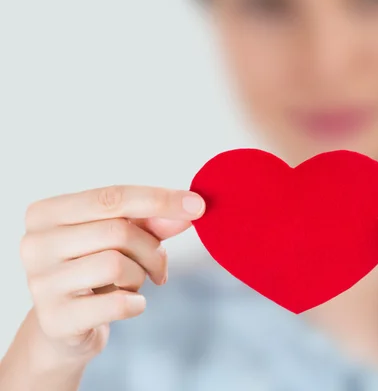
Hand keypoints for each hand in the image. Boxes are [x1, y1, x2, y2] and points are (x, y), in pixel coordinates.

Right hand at [20, 185, 205, 361]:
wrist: (67, 325)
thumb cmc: (95, 269)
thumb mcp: (122, 239)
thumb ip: (152, 221)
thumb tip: (189, 208)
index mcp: (46, 213)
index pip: (111, 197)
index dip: (160, 199)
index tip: (198, 205)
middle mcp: (34, 243)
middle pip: (118, 231)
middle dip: (152, 249)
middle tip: (159, 267)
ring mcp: (39, 282)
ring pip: (116, 265)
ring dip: (140, 277)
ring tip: (132, 285)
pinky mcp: (54, 319)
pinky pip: (117, 303)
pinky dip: (136, 304)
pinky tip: (128, 304)